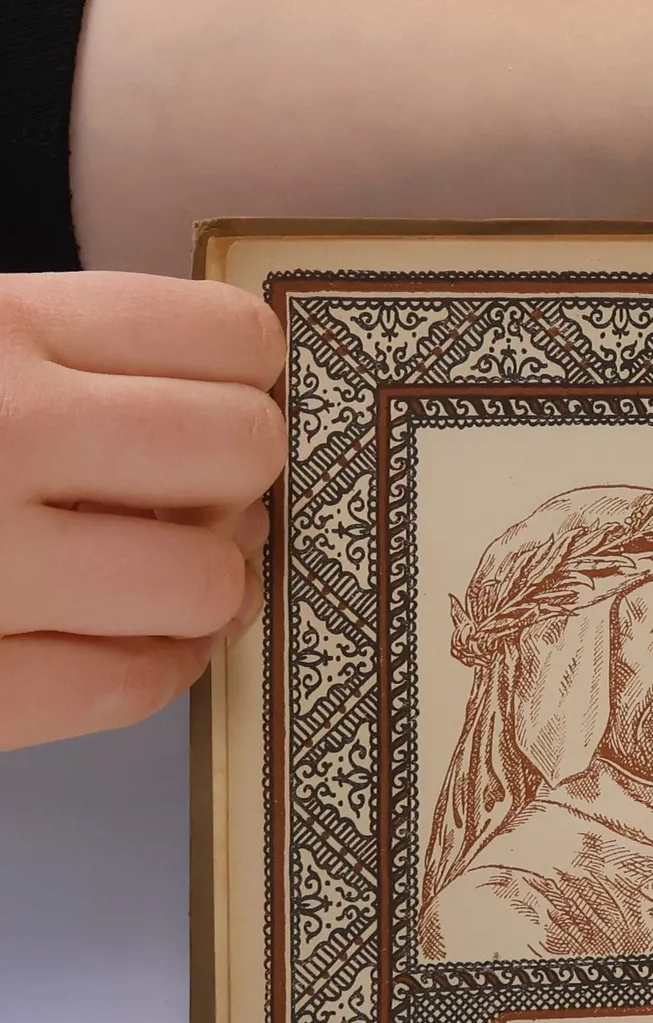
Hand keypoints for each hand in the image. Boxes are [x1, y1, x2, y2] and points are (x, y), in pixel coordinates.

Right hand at [0, 273, 284, 750]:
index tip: (237, 405)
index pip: (227, 336)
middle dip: (242, 481)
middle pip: (245, 451)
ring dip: (209, 589)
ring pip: (210, 582)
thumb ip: (63, 360)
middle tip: (204, 500)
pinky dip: (153, 668)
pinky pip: (129, 686)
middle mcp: (1, 433)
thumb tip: (228, 401)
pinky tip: (135, 645)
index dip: (256, 380)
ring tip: (162, 576)